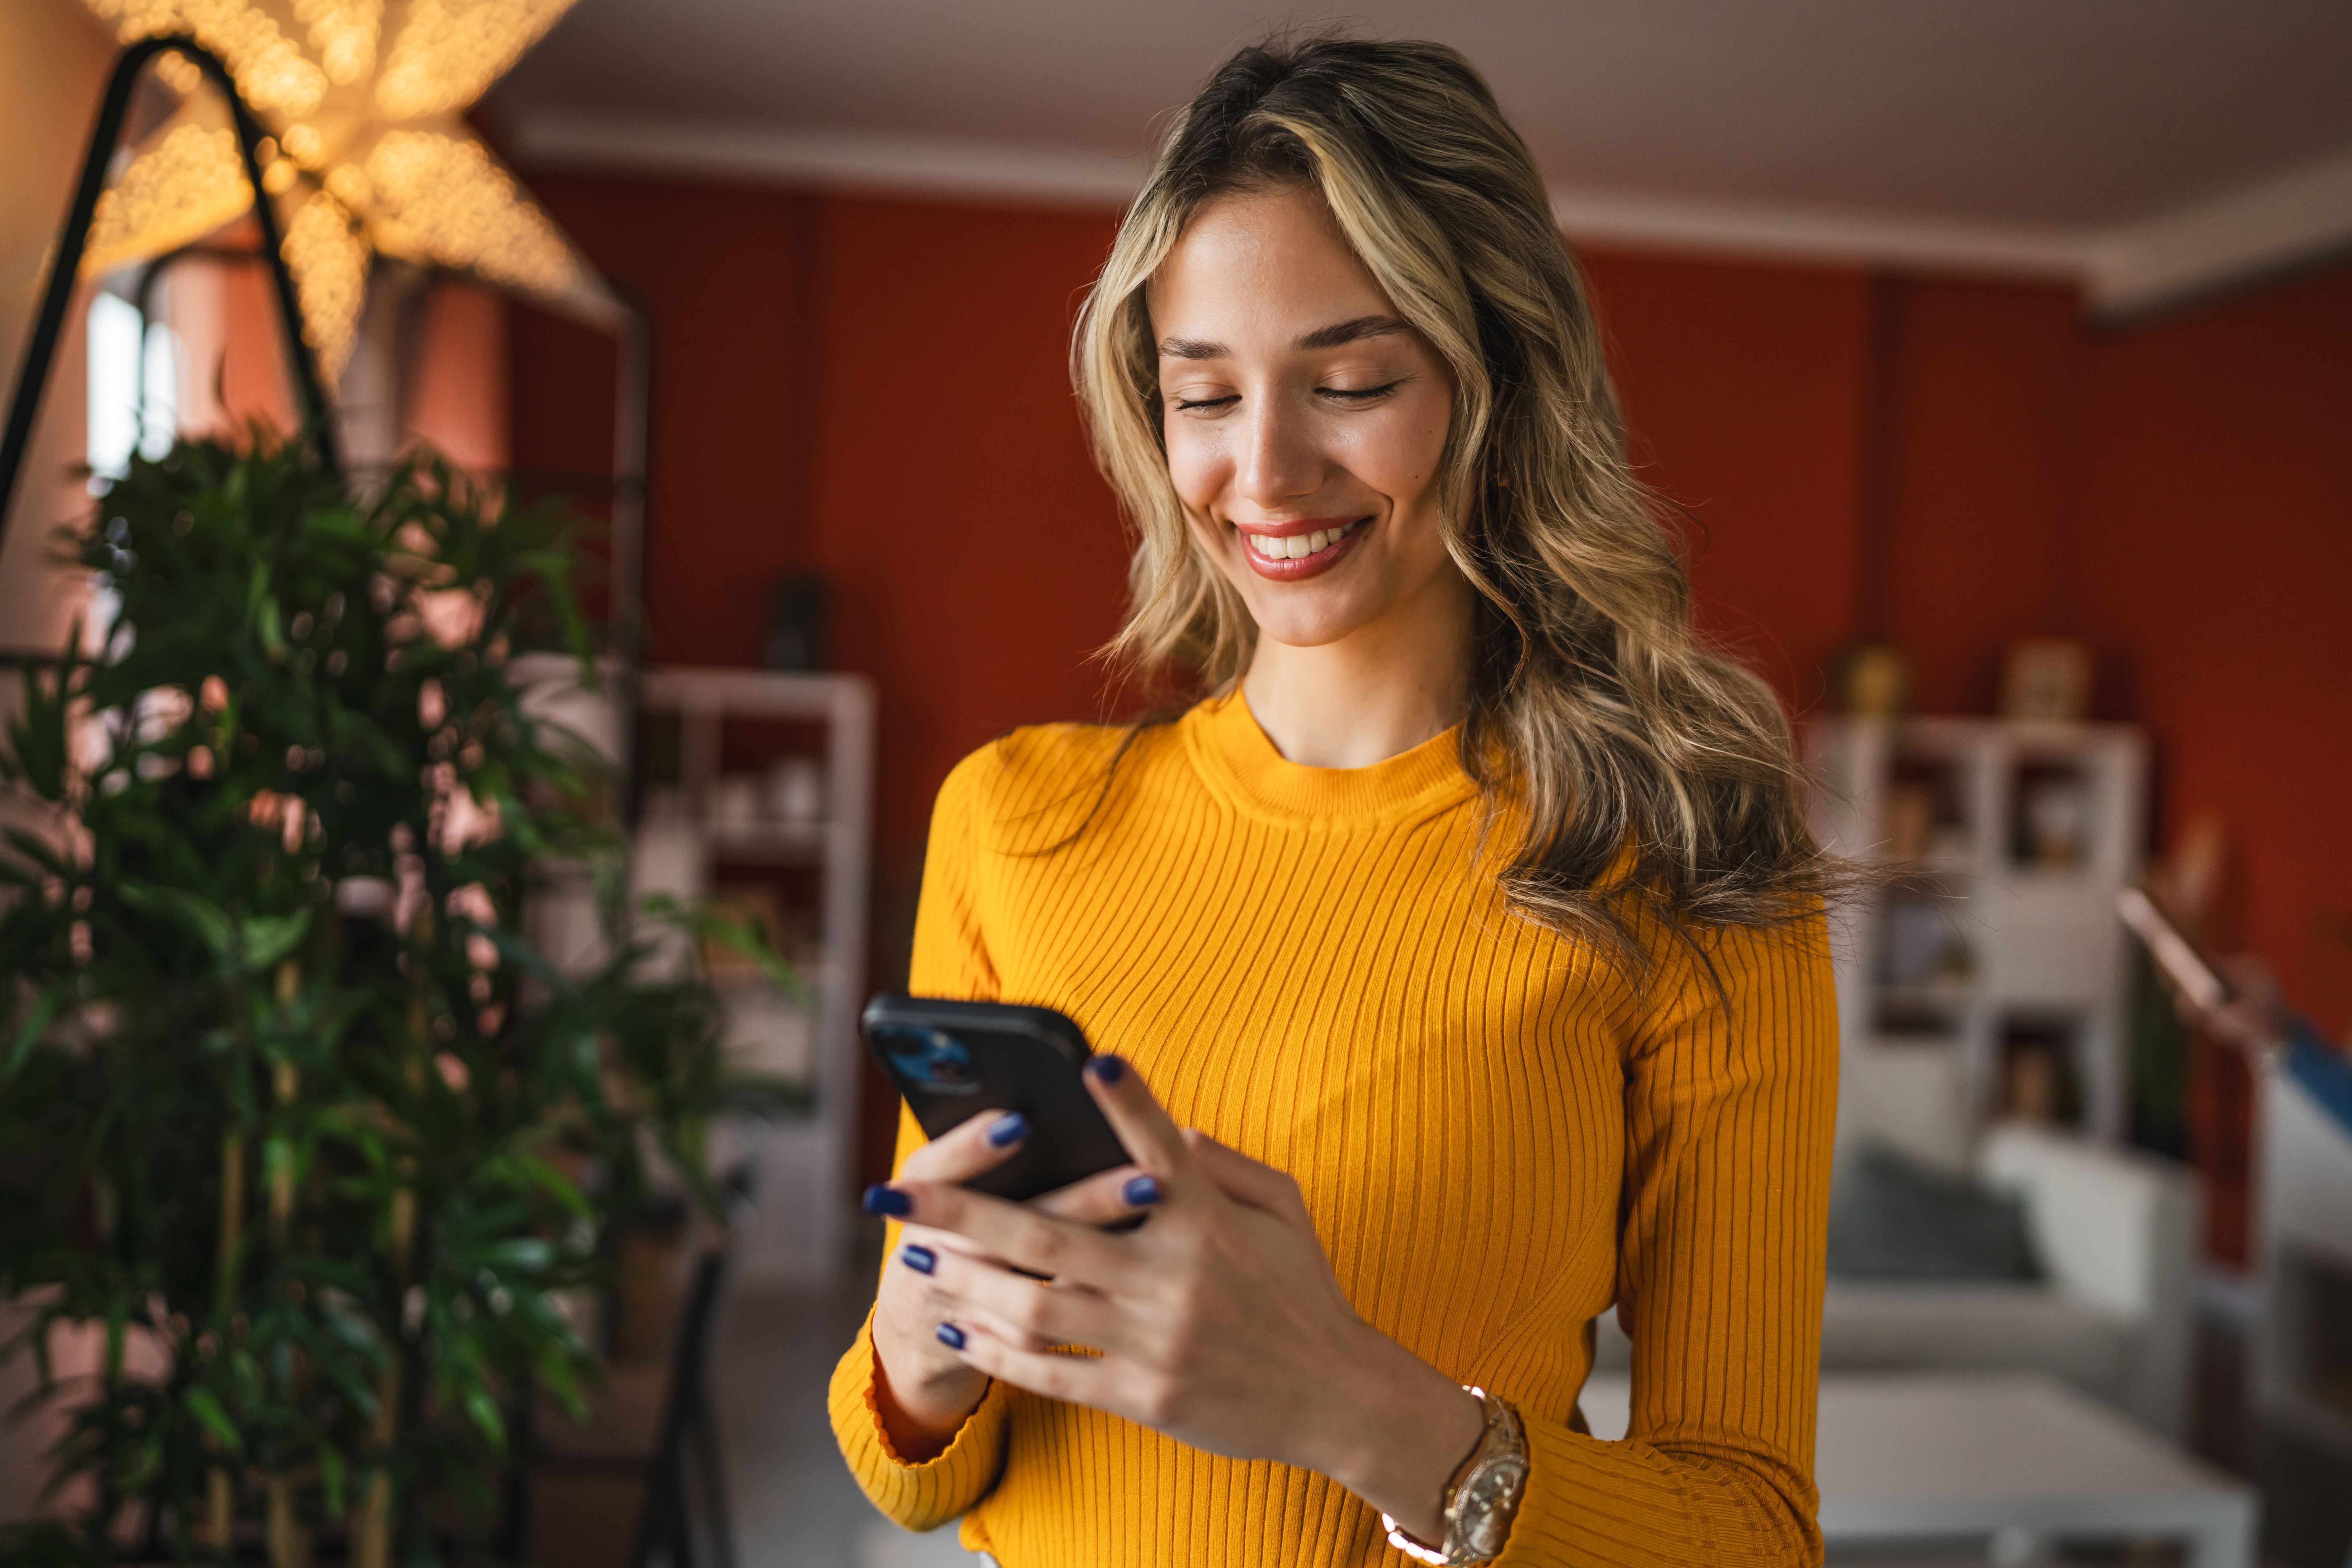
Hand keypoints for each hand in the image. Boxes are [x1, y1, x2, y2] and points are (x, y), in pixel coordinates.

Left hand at [868, 1057, 1482, 1539]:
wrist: (1336, 1397)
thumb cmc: (1303, 1292)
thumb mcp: (1284, 1210)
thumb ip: (1223, 1165)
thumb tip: (1168, 1129)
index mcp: (1209, 1222)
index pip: (1161, 1149)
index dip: (1130, 1102)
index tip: (1091, 1062)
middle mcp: (1175, 1276)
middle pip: (1052, 1234)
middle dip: (965, 1209)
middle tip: (896, 1190)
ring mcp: (1157, 1340)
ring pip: (1036, 1306)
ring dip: (966, 1282)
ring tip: (917, 1261)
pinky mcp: (1148, 1395)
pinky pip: (1057, 1374)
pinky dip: (1001, 1355)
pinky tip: (961, 1332)